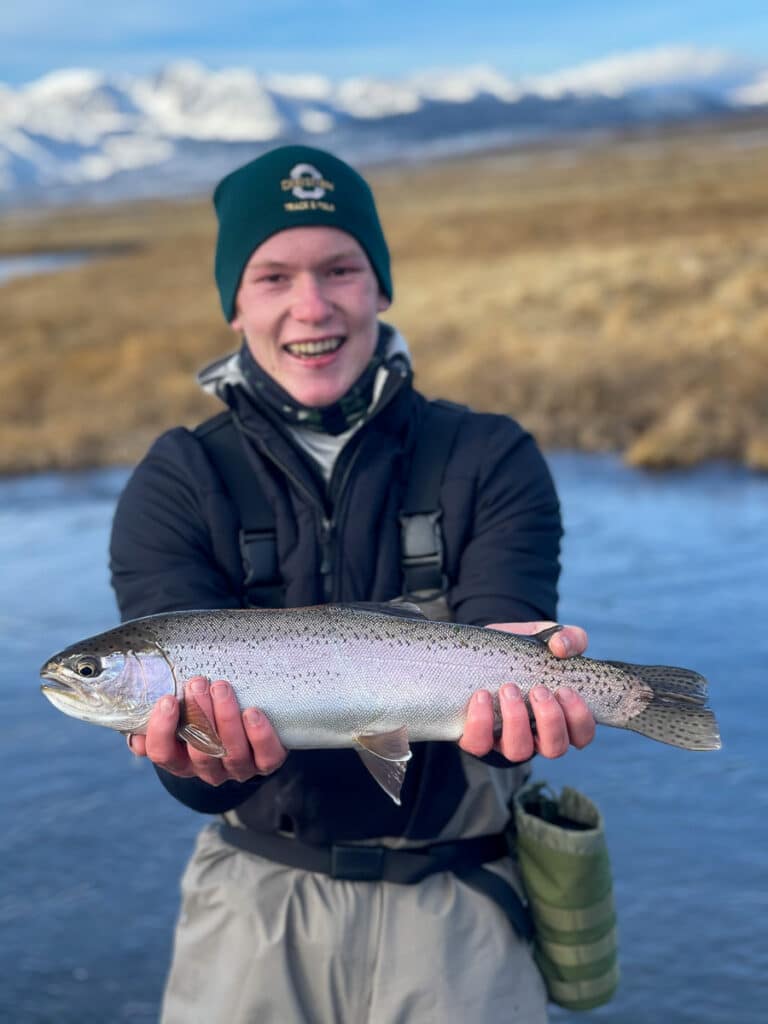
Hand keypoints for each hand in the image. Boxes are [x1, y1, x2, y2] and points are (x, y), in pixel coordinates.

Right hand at [126, 677, 286, 784]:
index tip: (167, 699)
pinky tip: (253, 712)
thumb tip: (136, 725)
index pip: (163, 754)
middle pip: (201, 751)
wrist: (249, 724)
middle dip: (199, 715)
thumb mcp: (178, 712)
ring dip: (226, 718)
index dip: (162, 730)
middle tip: (198, 683)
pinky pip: (266, 757)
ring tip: (222, 687)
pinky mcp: (267, 762)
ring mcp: (239, 768)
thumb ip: (155, 716)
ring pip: (231, 753)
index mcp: (181, 759)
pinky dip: (259, 736)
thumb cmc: (205, 713)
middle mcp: (209, 769)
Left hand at [459, 622, 595, 761]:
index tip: (566, 690)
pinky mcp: (477, 737)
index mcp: (560, 717)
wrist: (482, 649)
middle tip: (538, 689)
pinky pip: (479, 744)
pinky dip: (480, 723)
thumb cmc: (523, 650)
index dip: (579, 719)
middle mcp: (536, 736)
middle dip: (549, 719)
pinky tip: (481, 696)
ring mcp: (506, 740)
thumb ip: (567, 637)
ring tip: (508, 688)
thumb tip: (561, 647)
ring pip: (519, 752)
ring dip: (516, 721)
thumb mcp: (547, 638)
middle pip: (555, 748)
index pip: (582, 735)